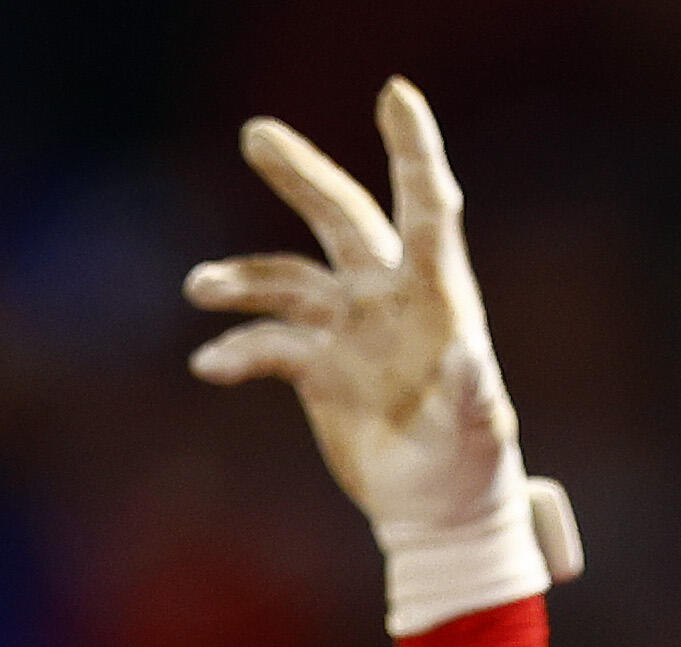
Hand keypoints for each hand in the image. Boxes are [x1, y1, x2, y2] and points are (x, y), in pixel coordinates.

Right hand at [187, 77, 578, 635]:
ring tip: (198, 287)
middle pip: (342, 218)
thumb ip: (475, 397)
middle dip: (301, 175)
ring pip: (286, 278)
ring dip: (240, 278)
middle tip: (257, 134)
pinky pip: (266, 342)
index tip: (395, 95)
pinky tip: (209, 366)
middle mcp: (389, 299)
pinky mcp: (316, 365)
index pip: (429, 210)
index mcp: (439, 300)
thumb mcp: (482, 435)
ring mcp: (348, 328)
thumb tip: (472, 364)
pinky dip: (236, 351)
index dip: (413, 153)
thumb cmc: (473, 471)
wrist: (437, 516)